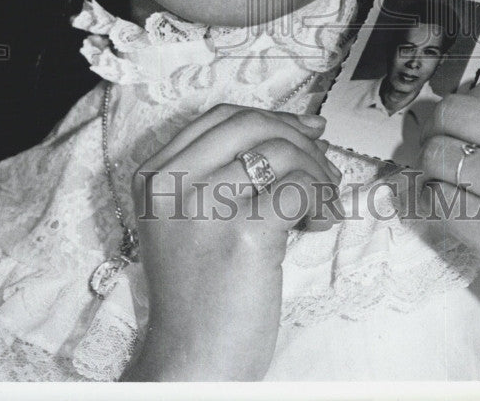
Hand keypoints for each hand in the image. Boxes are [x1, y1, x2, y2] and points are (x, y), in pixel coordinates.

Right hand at [122, 104, 340, 380]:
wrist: (193, 362)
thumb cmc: (203, 293)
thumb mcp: (195, 218)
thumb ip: (233, 169)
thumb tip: (308, 124)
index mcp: (154, 176)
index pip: (222, 116)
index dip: (274, 118)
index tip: (309, 132)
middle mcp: (171, 185)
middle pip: (252, 125)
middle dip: (302, 142)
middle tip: (325, 173)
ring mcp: (204, 207)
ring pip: (281, 152)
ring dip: (319, 174)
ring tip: (325, 206)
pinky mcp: (243, 233)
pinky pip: (299, 188)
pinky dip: (323, 200)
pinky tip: (322, 223)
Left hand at [419, 77, 479, 365]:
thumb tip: (478, 117)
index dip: (470, 107)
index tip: (465, 124)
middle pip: (452, 114)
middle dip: (441, 131)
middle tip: (443, 148)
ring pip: (436, 155)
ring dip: (434, 169)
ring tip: (446, 181)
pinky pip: (436, 201)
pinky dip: (433, 203)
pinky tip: (448, 207)